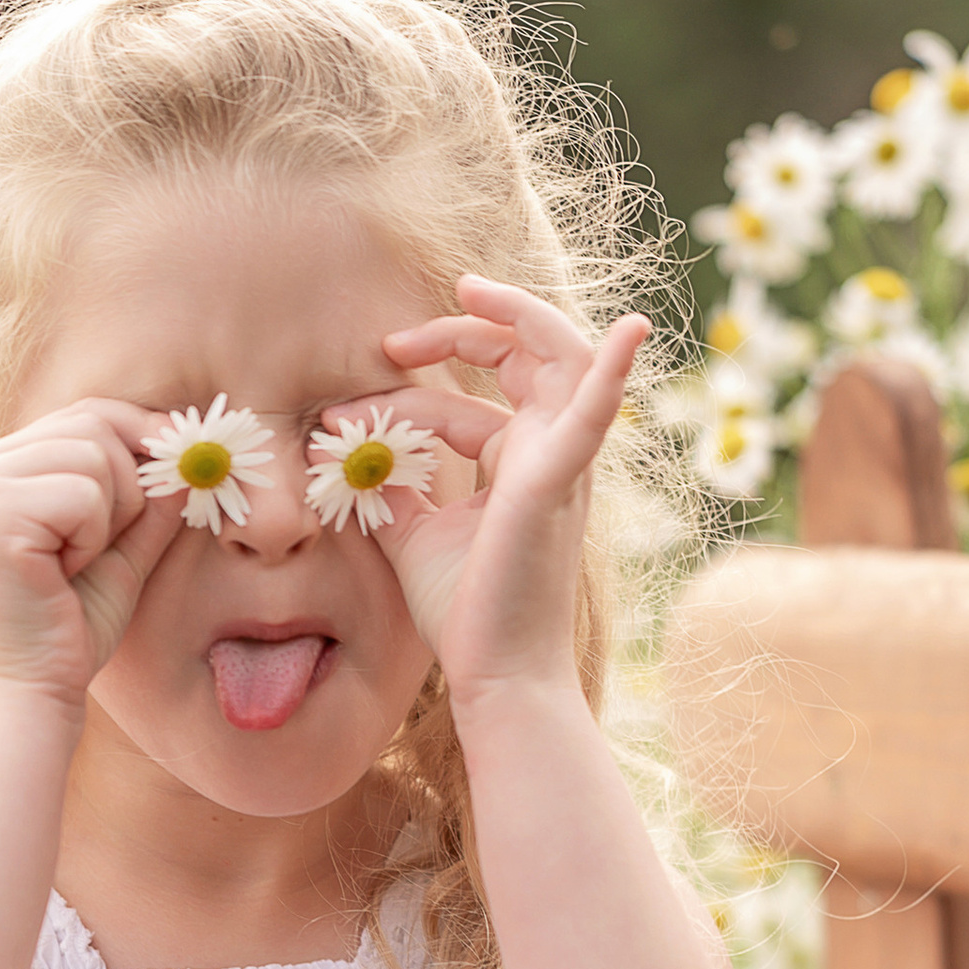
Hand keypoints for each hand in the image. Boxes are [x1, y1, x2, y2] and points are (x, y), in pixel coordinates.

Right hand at [0, 401, 183, 709]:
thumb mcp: (120, 551)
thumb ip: (150, 500)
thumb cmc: (70, 629)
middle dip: (128, 486)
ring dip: (110, 517)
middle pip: (94, 423)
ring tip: (74, 564)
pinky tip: (62, 574)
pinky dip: (93, 537)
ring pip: (95, 454)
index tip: (183, 462)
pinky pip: (85, 492)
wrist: (31, 694)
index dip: (142, 432)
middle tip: (102, 547)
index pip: (86, 413)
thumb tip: (191, 449)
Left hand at [363, 277, 649, 703]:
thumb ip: (392, 488)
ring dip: (516, 317)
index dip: (400, 401)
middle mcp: (550, 454)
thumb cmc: (468, 614)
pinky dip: (613, 372)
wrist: (496, 677)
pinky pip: (595, 417)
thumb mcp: (414, 535)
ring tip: (468, 291)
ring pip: (559, 359)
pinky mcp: (557, 483)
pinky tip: (631, 331)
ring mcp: (562, 464)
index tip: (337, 421)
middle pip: (524, 356)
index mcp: (520, 463)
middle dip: (462, 330)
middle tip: (395, 339)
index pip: (463, 404)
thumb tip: (353, 448)